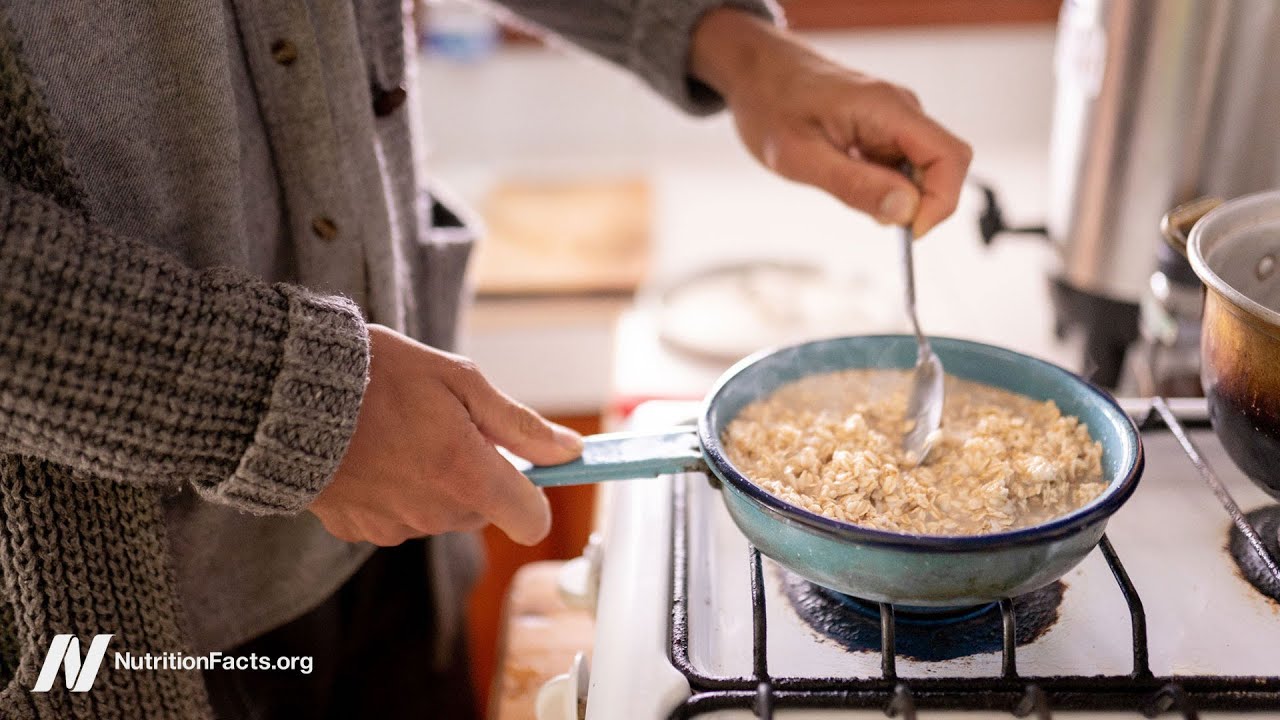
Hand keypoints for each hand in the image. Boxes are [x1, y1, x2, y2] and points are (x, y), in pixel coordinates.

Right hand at [311, 325, 582, 546]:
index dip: (534, 495)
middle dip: (475, 474)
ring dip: (433, 481)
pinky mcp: (359, 531)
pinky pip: (398, 517)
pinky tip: (370, 454)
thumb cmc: (375, 374)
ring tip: (397, 433)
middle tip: (442, 425)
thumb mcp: (458, 381)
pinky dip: (394, 491)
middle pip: (482, 509)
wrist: (282, 393)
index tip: (524, 466)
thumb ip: (519, 424)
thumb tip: (569, 451)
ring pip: (439, 512)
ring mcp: (394, 527)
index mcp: (465, 476)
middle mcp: (434, 513)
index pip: (530, 519)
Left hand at [690, 9, 972, 236]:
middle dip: (917, 203)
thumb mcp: (799, 157)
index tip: (906, 232)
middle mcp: (902, 111)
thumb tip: (906, 212)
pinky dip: (881, 185)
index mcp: (889, 109)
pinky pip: (900, 167)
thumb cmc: (771, 106)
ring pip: (920, 172)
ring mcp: (895, 120)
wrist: (756, 73)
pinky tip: (842, 175)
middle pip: (944, 167)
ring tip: (838, 182)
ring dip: (892, 195)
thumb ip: (854, 185)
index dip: (940, 202)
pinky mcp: (884, 130)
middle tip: (867, 213)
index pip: (950, 158)